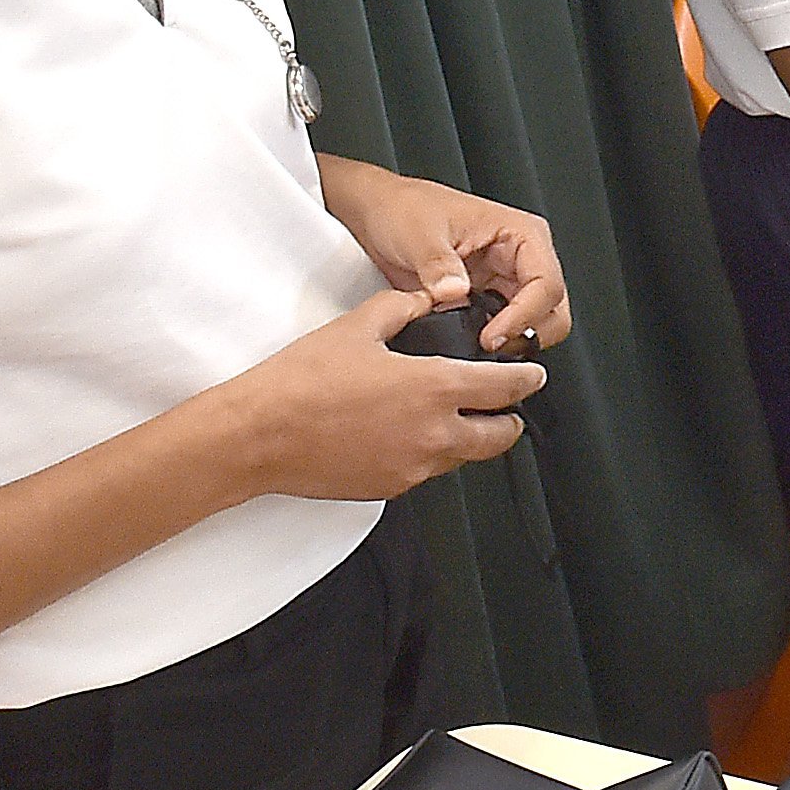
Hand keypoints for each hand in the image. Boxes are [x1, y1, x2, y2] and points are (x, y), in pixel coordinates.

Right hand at [205, 290, 547, 501]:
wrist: (257, 435)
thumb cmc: (300, 383)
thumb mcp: (358, 326)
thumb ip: (403, 308)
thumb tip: (425, 300)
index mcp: (434, 388)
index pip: (506, 388)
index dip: (526, 380)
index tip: (533, 376)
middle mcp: (432, 433)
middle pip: (500, 436)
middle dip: (509, 420)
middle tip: (506, 407)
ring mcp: (413, 467)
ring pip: (464, 457)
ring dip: (468, 438)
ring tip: (453, 417)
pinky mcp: (390, 488)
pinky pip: (426, 472)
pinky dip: (430, 454)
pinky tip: (408, 435)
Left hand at [322, 159, 571, 351]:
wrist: (378, 214)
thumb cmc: (404, 209)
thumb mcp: (420, 234)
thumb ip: (439, 264)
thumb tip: (457, 291)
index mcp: (521, 234)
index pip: (547, 284)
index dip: (525, 316)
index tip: (491, 336)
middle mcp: (521, 258)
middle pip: (552, 309)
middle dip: (527, 333)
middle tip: (490, 346)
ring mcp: (505, 280)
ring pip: (535, 323)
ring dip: (511, 340)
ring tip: (476, 346)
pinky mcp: (487, 299)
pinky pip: (505, 327)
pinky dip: (493, 341)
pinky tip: (467, 342)